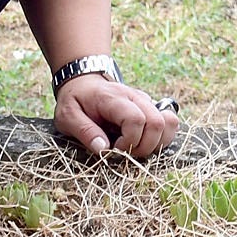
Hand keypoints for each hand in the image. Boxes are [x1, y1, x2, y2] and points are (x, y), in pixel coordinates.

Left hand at [53, 73, 177, 159]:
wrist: (84, 83)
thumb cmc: (75, 101)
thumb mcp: (67, 116)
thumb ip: (84, 131)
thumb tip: (103, 149)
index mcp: (113, 98)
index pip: (135, 119)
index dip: (129, 141)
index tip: (113, 149)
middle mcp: (135, 97)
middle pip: (157, 122)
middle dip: (145, 146)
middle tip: (126, 153)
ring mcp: (146, 101)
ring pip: (169, 122)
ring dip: (157, 143)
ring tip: (136, 149)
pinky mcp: (151, 107)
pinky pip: (169, 122)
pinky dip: (162, 137)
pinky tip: (144, 143)